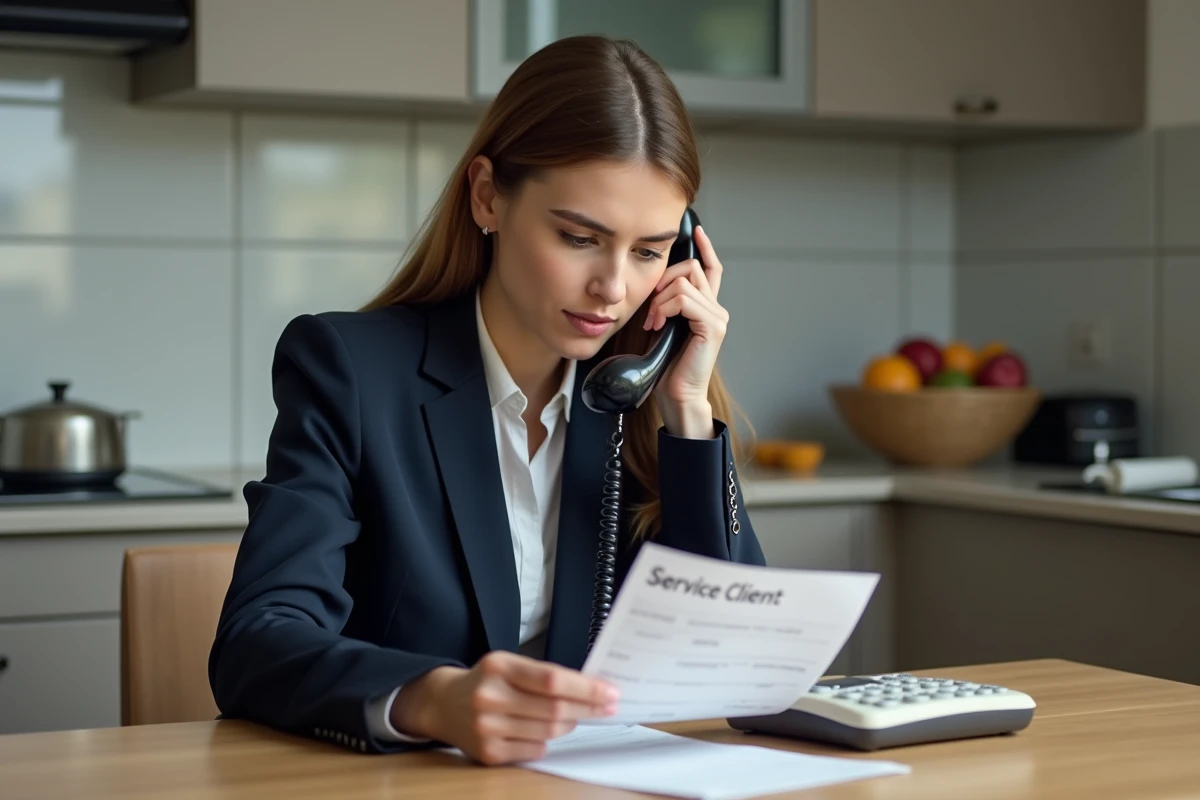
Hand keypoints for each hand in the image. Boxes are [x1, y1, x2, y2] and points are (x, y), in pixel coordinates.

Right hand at [390, 652, 619, 764]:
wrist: (443, 704)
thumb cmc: (487, 681)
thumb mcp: (509, 665)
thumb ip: (544, 675)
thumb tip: (592, 688)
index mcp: (498, 666)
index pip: (552, 680)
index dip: (586, 688)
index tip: (610, 692)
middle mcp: (489, 696)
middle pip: (554, 709)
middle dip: (588, 708)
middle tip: (608, 706)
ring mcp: (486, 727)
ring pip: (548, 732)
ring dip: (570, 724)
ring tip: (574, 717)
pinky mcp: (487, 753)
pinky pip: (534, 750)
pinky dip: (547, 741)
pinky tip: (544, 732)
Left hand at [643, 224, 727, 436]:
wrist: (676, 395)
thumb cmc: (667, 366)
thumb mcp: (664, 326)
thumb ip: (667, 305)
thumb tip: (655, 286)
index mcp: (706, 307)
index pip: (711, 269)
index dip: (705, 248)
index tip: (696, 230)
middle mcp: (716, 308)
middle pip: (690, 268)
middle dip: (663, 281)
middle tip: (649, 308)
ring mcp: (717, 317)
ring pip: (684, 282)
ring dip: (659, 300)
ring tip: (652, 323)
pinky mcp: (712, 326)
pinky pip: (684, 300)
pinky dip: (666, 309)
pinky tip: (658, 325)